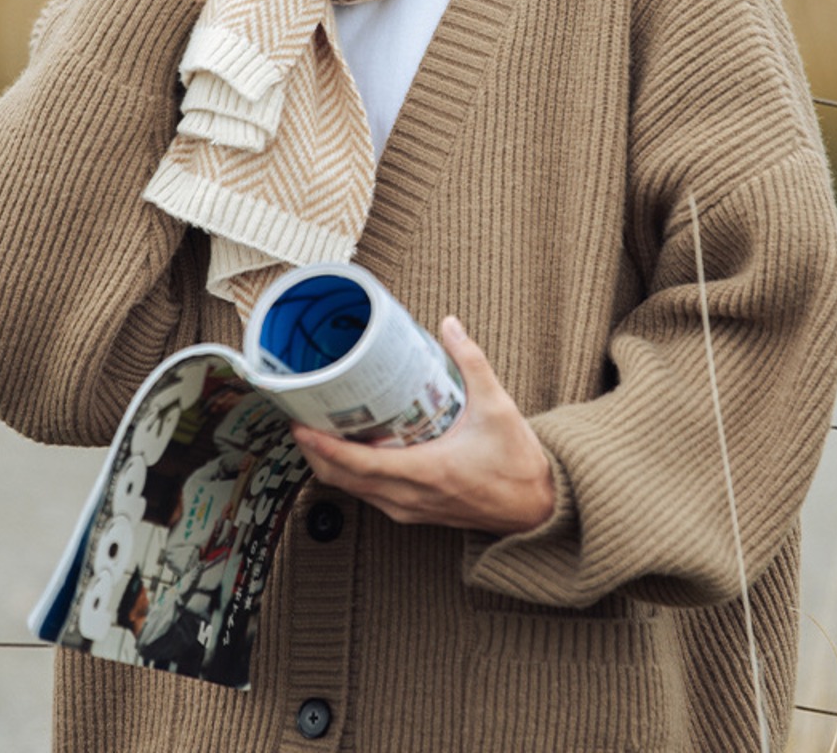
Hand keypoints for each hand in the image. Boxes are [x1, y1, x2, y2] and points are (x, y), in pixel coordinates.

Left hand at [292, 317, 556, 535]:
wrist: (537, 509)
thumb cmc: (518, 463)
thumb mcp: (498, 406)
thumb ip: (472, 362)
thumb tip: (450, 324)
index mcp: (425, 473)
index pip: (358, 464)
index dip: (322, 446)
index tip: (299, 424)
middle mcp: (409, 497)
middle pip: (343, 480)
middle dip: (314, 452)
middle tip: (299, 418)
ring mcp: (409, 509)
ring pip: (353, 491)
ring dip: (329, 465)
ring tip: (316, 430)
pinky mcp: (414, 513)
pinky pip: (370, 496)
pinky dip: (351, 475)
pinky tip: (350, 450)